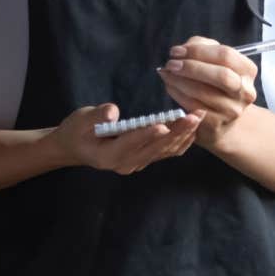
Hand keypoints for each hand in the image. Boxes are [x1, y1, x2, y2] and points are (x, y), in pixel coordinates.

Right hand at [49, 104, 205, 174]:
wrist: (76, 147)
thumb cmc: (77, 131)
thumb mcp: (80, 120)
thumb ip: (96, 116)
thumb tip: (112, 112)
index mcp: (109, 156)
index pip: (131, 143)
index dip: (147, 134)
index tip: (165, 123)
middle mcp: (126, 164)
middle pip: (155, 148)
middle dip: (177, 131)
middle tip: (194, 115)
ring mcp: (137, 164)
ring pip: (165, 151)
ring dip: (184, 134)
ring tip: (198, 116)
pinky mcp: (145, 159)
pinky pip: (167, 152)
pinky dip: (182, 141)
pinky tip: (194, 128)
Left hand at [157, 37, 256, 148]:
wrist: (223, 118)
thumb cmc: (216, 83)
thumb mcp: (215, 61)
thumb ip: (202, 48)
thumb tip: (183, 50)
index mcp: (248, 70)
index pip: (226, 55)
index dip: (199, 51)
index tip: (177, 51)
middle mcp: (245, 91)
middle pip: (221, 75)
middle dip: (191, 67)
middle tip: (171, 64)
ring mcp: (232, 110)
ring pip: (203, 91)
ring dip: (179, 80)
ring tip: (166, 73)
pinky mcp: (216, 123)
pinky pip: (193, 105)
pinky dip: (177, 93)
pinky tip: (170, 86)